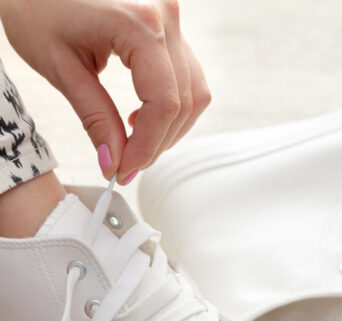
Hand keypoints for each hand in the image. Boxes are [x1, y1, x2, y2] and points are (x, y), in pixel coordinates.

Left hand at [0, 0, 210, 184]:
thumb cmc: (34, 2)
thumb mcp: (59, 66)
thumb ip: (94, 118)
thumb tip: (115, 163)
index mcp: (139, 22)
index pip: (164, 104)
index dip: (148, 146)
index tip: (126, 171)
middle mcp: (166, 15)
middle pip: (185, 102)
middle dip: (159, 142)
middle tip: (128, 165)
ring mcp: (171, 15)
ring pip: (195, 91)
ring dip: (170, 127)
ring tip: (135, 143)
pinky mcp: (168, 22)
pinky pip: (187, 74)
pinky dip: (171, 104)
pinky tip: (141, 115)